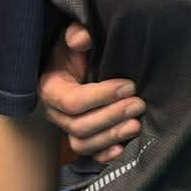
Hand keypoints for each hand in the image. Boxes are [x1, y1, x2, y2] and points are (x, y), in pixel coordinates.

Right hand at [39, 24, 143, 159]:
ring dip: (112, 136)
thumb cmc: (78, 51)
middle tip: (139, 103)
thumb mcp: (74, 37)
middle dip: (112, 116)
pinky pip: (90, 156)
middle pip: (79, 126)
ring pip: (83, 143)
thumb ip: (76, 34)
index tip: (129, 85)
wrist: (80, 65)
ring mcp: (68, 128)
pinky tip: (123, 149)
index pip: (72, 101)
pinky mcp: (83, 138)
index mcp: (51, 88)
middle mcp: (56, 113)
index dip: (102, 96)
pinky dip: (105, 156)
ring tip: (136, 124)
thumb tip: (82, 37)